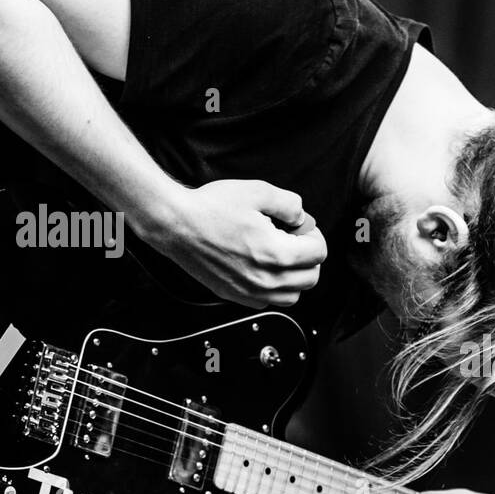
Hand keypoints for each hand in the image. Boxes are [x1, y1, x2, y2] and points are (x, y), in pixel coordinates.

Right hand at [147, 179, 326, 307]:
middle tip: (295, 241)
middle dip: (309, 257)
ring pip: (293, 296)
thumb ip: (289, 204)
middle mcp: (266, 279)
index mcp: (276, 254)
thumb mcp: (257, 191)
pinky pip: (268, 302)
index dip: (314, 235)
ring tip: (281, 256)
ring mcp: (250, 291)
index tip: (303, 228)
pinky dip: (274, 289)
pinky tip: (263, 268)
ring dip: (295, 277)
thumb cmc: (210, 208)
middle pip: (311, 278)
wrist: (176, 224)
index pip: (319, 253)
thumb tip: (302, 217)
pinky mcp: (235, 295)